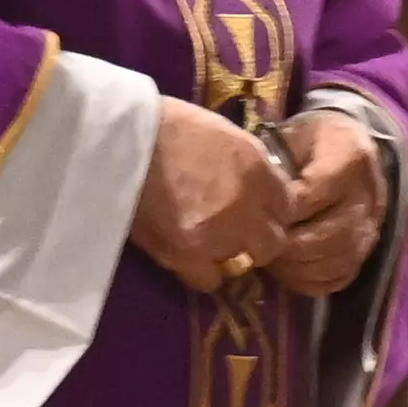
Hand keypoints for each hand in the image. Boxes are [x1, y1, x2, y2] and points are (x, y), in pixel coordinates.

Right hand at [131, 99, 297, 294]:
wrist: (120, 141)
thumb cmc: (169, 126)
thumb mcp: (226, 134)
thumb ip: (252, 166)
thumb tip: (262, 186)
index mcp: (257, 170)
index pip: (287, 206)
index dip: (271, 211)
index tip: (258, 211)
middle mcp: (246, 207)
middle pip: (274, 242)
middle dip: (260, 239)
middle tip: (240, 233)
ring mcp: (218, 235)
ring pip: (243, 263)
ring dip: (231, 255)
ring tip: (210, 242)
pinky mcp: (186, 256)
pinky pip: (209, 280)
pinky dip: (202, 272)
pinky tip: (190, 255)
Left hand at [272, 108, 391, 299]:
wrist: (343, 146)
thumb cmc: (308, 142)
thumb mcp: (292, 137)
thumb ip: (277, 167)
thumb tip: (254, 204)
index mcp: (351, 157)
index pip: (314, 195)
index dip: (283, 210)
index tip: (258, 213)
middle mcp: (370, 195)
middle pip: (331, 234)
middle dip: (290, 246)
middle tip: (259, 246)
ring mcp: (372, 226)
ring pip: (338, 260)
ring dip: (299, 267)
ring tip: (270, 260)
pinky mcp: (366, 250)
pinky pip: (341, 277)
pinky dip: (312, 281)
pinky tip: (288, 272)